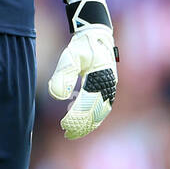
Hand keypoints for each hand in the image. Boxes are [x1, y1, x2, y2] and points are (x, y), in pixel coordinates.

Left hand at [48, 0, 117, 138]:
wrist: (96, 35)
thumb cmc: (82, 45)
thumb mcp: (70, 57)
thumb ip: (63, 75)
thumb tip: (59, 97)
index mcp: (100, 77)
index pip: (87, 103)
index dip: (76, 117)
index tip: (63, 125)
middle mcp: (108, 84)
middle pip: (96, 112)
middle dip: (81, 125)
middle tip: (66, 133)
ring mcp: (110, 87)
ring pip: (101, 112)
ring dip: (88, 124)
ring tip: (72, 131)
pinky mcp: (108, 88)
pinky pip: (102, 107)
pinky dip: (93, 116)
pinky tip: (78, 117)